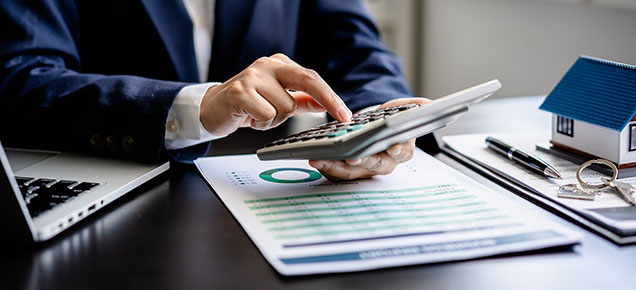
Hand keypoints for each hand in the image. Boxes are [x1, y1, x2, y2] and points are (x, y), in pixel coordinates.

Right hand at [199, 53, 351, 135]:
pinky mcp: (240, 91)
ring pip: (285, 107)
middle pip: (307, 80)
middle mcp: (267, 65)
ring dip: (275, 120)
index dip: (331, 96)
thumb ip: (301, 101)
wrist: (211, 109)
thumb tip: (324, 104)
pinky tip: (249, 118)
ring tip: (258, 116)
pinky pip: (267, 115)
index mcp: (279, 64)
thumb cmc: (246, 104)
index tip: (345, 114)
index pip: (312, 78)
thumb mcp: (278, 101)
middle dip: (327, 100)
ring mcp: (253, 76)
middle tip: (341, 117)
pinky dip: (262, 124)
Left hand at [309, 97, 430, 180]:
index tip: (393, 145)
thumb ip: (417, 107)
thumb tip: (430, 104)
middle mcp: (384, 163)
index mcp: (401, 150)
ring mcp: (365, 169)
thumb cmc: (388, 120)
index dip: (397, 149)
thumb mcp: (404, 109)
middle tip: (352, 157)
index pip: (402, 152)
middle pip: (374, 165)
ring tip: (322, 159)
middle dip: (362, 161)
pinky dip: (326, 168)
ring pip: (353, 172)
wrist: (372, 127)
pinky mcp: (348, 171)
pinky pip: (337, 174)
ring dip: (337, 167)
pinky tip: (316, 159)